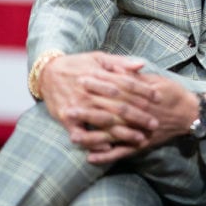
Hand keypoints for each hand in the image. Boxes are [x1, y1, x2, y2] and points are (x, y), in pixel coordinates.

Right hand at [38, 52, 158, 159]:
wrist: (46, 73)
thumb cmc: (77, 65)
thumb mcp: (98, 58)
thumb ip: (120, 63)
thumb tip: (142, 65)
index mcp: (98, 75)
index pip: (126, 84)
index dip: (143, 90)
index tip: (158, 97)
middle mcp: (89, 91)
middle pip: (118, 105)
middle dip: (139, 116)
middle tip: (155, 123)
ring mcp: (78, 106)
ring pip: (104, 121)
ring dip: (123, 132)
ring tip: (140, 139)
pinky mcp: (67, 119)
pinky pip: (82, 133)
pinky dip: (95, 141)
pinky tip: (109, 147)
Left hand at [83, 74, 204, 163]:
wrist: (190, 113)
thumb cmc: (172, 93)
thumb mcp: (155, 79)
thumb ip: (135, 76)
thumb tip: (118, 69)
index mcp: (139, 96)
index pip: (115, 90)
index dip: (97, 85)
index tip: (81, 80)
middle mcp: (137, 115)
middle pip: (109, 114)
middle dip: (88, 112)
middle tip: (68, 110)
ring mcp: (138, 132)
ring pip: (112, 136)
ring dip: (92, 137)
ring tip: (73, 137)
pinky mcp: (141, 145)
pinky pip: (122, 152)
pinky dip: (107, 156)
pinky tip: (91, 157)